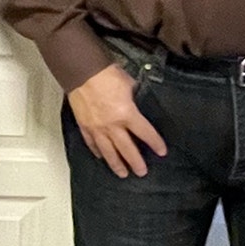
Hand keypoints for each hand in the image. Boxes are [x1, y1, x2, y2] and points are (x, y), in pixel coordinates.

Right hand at [67, 63, 167, 177]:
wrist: (82, 72)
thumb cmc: (105, 75)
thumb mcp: (129, 83)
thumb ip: (135, 96)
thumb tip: (138, 99)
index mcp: (127, 114)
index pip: (145, 133)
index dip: (155, 143)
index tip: (161, 152)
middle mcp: (113, 126)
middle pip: (127, 150)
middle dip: (136, 162)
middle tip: (142, 172)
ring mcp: (97, 128)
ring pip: (109, 152)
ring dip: (117, 164)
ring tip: (123, 174)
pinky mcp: (85, 126)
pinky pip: (92, 144)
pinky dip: (97, 152)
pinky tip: (101, 157)